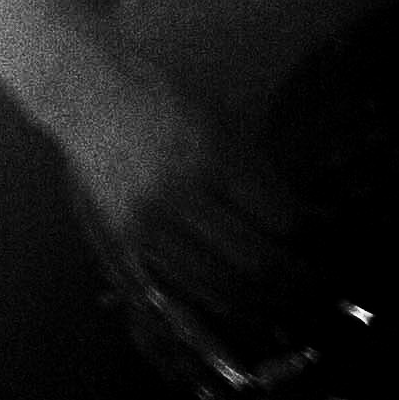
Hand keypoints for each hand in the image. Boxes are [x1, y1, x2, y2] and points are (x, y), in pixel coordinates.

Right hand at [60, 71, 319, 335]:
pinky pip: (180, 283)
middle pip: (256, 261)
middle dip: (294, 282)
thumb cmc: (156, 94)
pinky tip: (237, 303)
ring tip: (283, 308)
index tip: (318, 248)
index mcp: (210, 154)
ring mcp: (148, 219)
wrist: (80, 91)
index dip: (306, 240)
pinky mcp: (124, 236)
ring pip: (220, 282)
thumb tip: (303, 222)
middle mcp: (179, 191)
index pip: (281, 219)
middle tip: (314, 291)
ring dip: (260, 302)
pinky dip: (215, 300)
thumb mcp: (218, 119)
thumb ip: (256, 171)